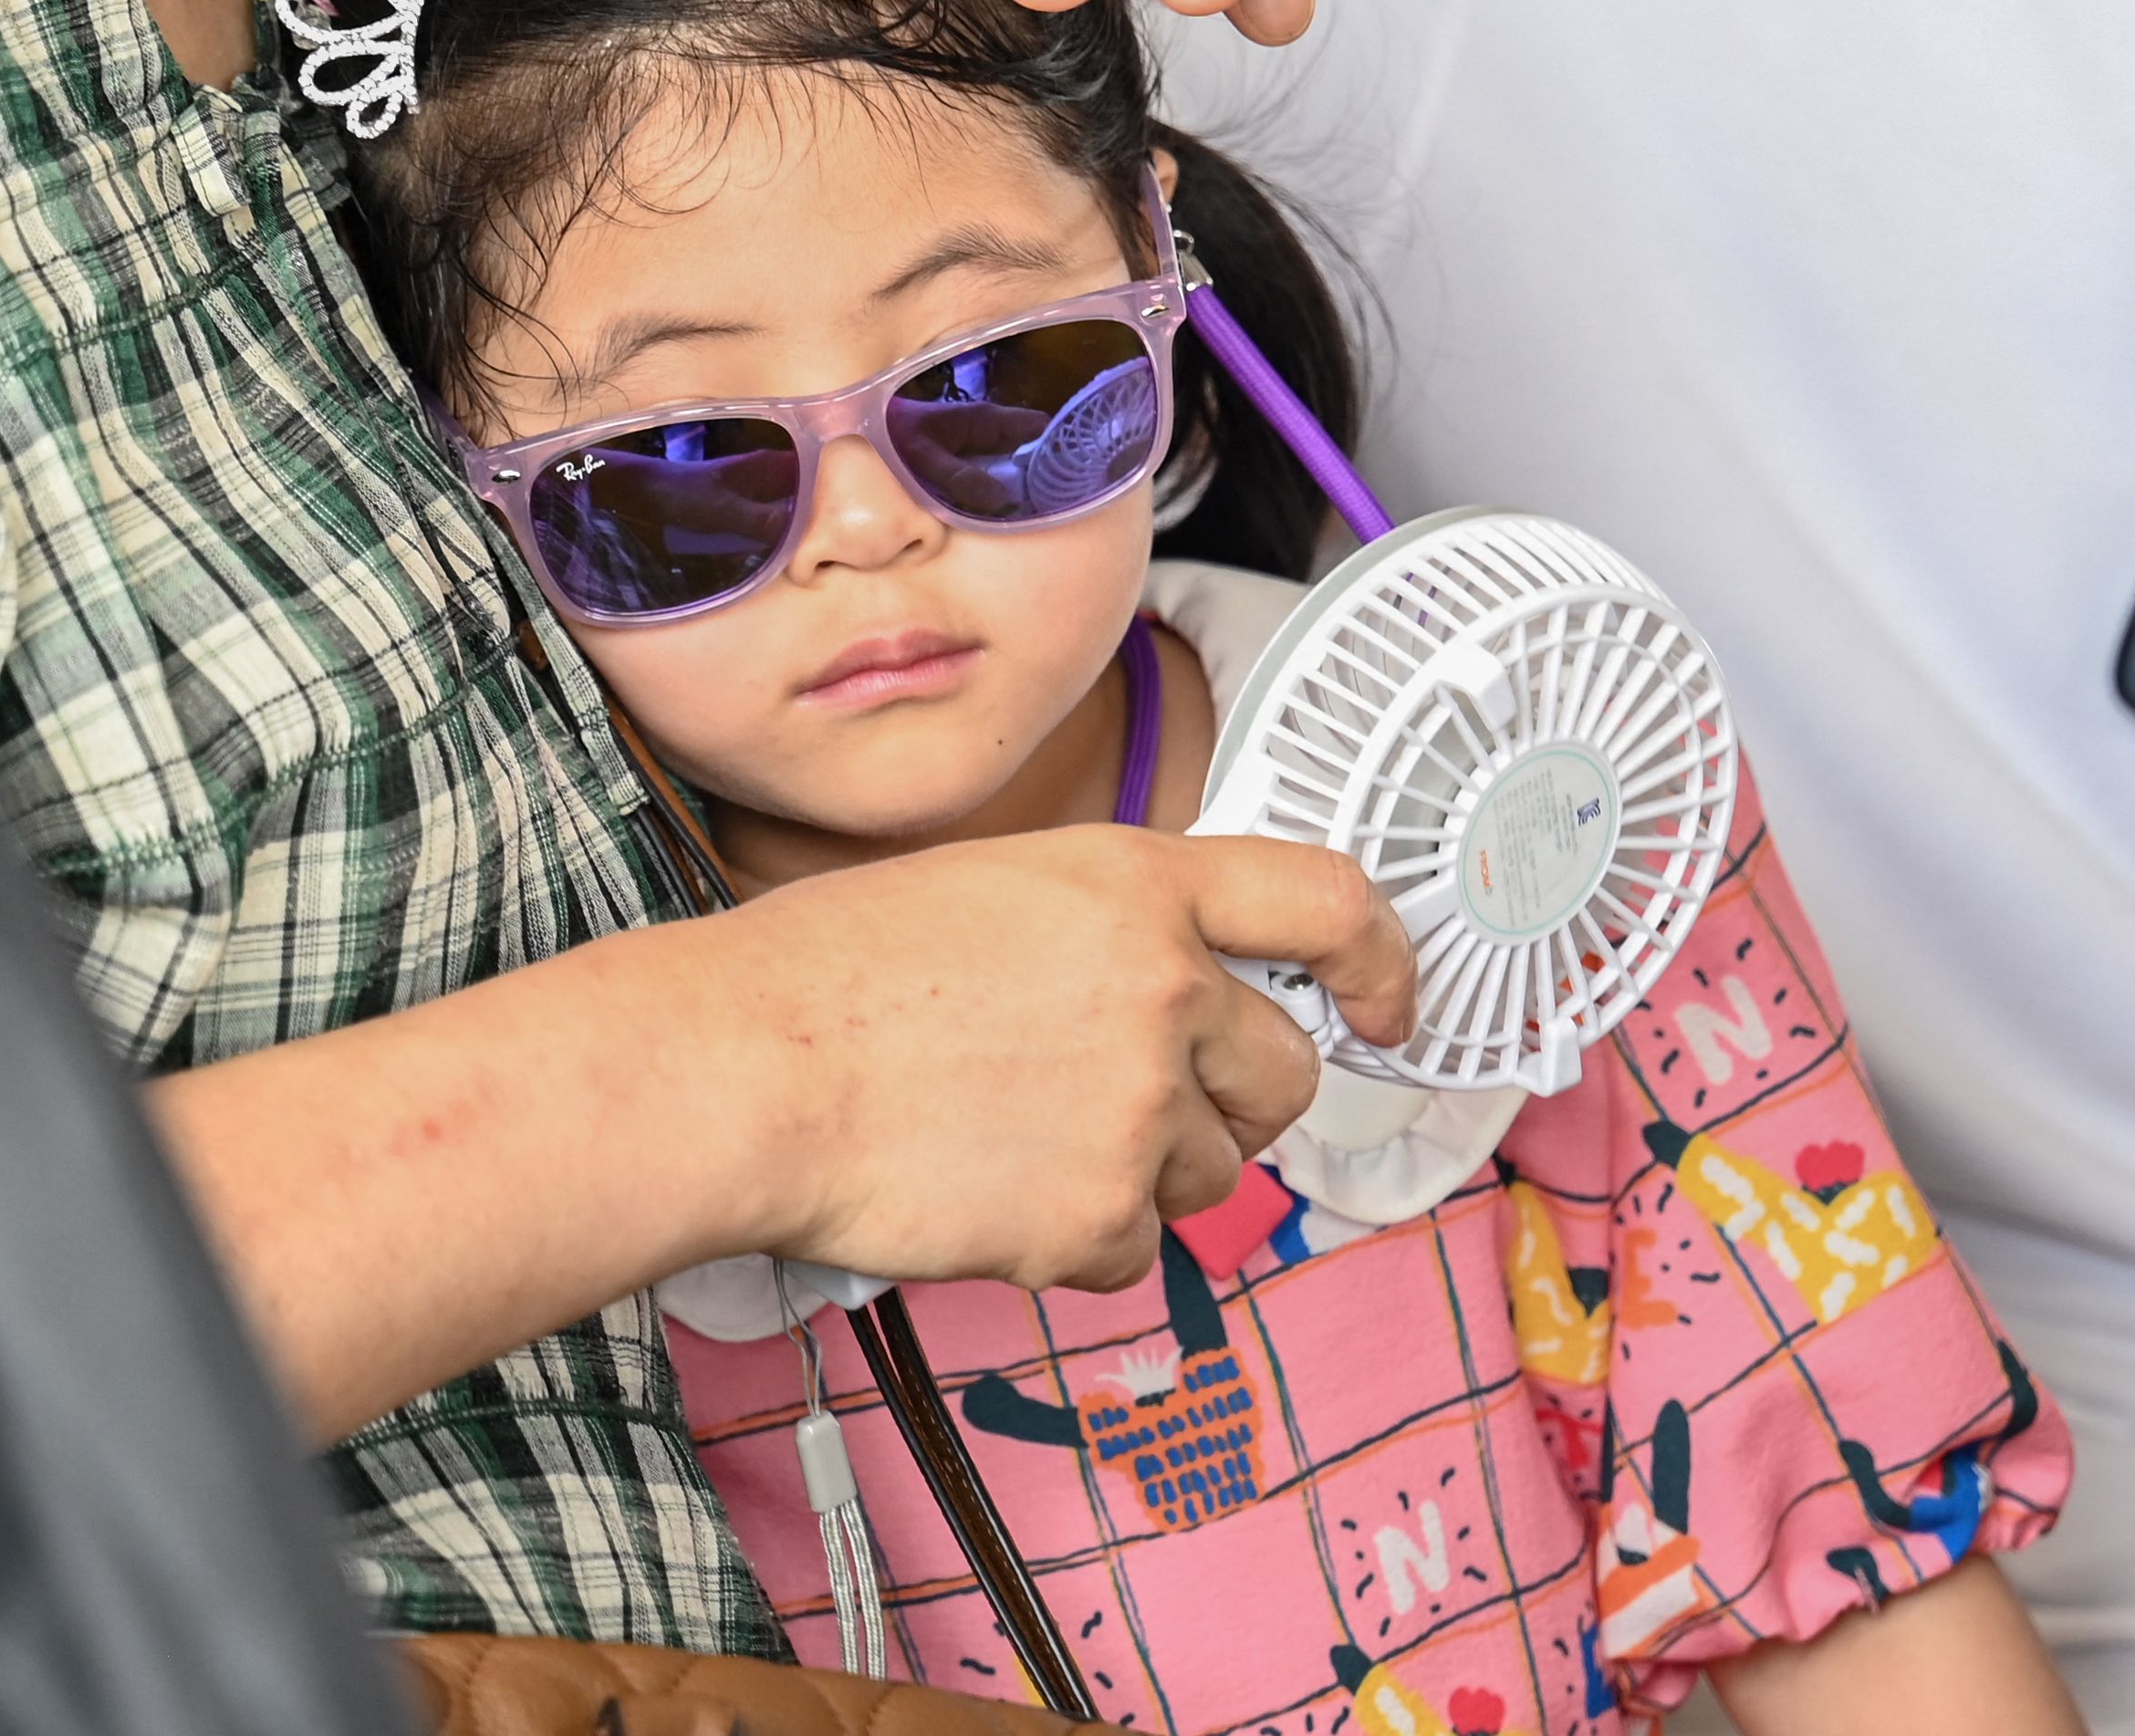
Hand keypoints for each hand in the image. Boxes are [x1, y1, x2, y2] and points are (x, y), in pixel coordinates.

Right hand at [704, 825, 1414, 1291]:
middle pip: (1285, 1073)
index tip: (1386, 1006)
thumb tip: (1181, 986)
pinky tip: (986, 1190)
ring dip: (1143, 1171)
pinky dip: (1072, 1239)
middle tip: (1141, 1104)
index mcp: (1139, 885)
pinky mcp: (1101, 1219)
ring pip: (1214, 1172)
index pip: (1328, 902)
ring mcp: (1142, 1110)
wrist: (748, 1071)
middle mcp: (1165, 991)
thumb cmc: (831, 973)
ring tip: (1018, 1137)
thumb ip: (1113, 929)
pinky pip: (1134, 1249)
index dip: (1382, 962)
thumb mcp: (998, 889)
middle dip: (1235, 1100)